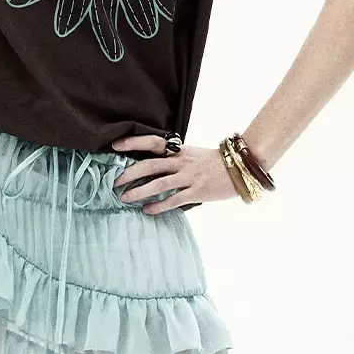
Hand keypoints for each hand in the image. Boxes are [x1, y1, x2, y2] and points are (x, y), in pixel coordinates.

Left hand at [109, 134, 241, 213]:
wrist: (240, 168)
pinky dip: (158, 206)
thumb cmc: (213, 162)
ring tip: (124, 198)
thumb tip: (149, 166)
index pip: (152, 143)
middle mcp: (181, 162)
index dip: (133, 143)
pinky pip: (173, 200)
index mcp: (179, 150)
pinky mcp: (196, 192)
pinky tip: (147, 210)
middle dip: (129, 173)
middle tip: (114, 182)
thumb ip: (173, 158)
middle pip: (150, 165)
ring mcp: (189, 177)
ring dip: (139, 192)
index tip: (115, 146)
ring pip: (158, 184)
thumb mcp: (191, 154)